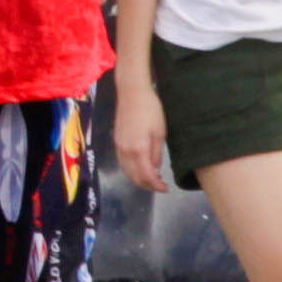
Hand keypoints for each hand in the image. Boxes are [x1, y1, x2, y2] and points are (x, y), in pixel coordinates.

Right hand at [113, 75, 167, 195]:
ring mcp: (119, 147)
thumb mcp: (160, 133)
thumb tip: (155, 169)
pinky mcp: (116, 142)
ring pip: (126, 171)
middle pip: (134, 177)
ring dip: (138, 179)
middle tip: (160, 186)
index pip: (147, 175)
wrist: (132, 93)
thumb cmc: (151, 110)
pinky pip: (122, 163)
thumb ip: (156, 154)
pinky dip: (130, 171)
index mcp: (138, 149)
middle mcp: (125, 151)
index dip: (156, 185)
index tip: (166, 188)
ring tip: (151, 179)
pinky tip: (139, 169)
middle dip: (148, 185)